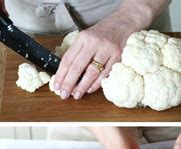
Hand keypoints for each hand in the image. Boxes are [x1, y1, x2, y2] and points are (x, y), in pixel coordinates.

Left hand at [53, 0, 169, 99]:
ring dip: (82, 86)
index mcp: (83, 38)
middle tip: (63, 94)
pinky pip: (105, 73)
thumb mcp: (86, 36)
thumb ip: (77, 51)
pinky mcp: (118, 56)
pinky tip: (89, 89)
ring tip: (76, 95)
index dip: (60, 74)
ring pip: (92, 72)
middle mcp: (94, 43)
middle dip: (69, 83)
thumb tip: (65, 73)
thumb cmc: (102, 32)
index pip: (68, 59)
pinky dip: (96, 83)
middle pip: (77, 67)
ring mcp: (107, 49)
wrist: (124, 22)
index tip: (56, 85)